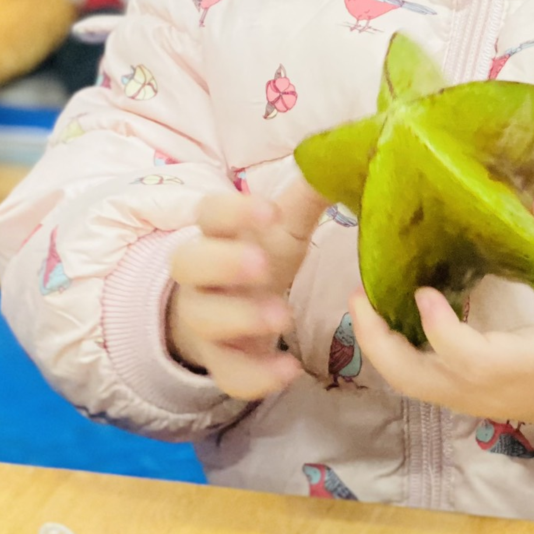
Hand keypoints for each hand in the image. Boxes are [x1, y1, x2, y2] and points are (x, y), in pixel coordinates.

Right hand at [167, 182, 328, 400]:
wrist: (231, 317)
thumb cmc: (260, 259)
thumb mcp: (284, 229)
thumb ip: (307, 197)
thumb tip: (345, 157)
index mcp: (217, 234)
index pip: (209, 212)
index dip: (233, 210)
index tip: (268, 211)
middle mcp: (201, 276)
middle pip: (189, 263)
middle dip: (224, 262)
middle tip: (263, 265)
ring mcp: (205, 322)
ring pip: (203, 320)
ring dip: (241, 318)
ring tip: (285, 318)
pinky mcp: (219, 362)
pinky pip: (226, 374)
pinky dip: (255, 376)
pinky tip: (288, 369)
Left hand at [347, 191, 533, 433]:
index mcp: (527, 366)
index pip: (468, 358)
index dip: (439, 328)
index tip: (423, 289)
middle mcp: (491, 391)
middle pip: (417, 381)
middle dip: (378, 341)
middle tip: (358, 294)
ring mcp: (477, 400)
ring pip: (412, 386)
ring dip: (382, 347)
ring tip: (365, 301)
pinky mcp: (472, 398)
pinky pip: (424, 382)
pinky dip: (399, 353)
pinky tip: (394, 314)